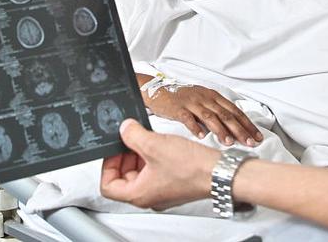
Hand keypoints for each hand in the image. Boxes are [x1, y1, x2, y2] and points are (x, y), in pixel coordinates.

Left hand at [100, 119, 219, 209]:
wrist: (219, 171)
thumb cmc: (191, 167)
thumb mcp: (154, 144)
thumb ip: (132, 135)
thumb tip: (124, 129)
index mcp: (139, 194)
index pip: (109, 186)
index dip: (108, 166)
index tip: (115, 150)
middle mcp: (150, 197)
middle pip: (124, 179)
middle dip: (125, 157)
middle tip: (130, 140)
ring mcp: (162, 191)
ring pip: (140, 174)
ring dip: (139, 155)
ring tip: (146, 138)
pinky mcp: (174, 183)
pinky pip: (155, 171)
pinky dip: (153, 157)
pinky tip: (160, 143)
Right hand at [144, 84, 262, 146]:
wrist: (159, 91)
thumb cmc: (183, 99)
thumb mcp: (203, 101)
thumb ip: (217, 112)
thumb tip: (234, 129)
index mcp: (213, 96)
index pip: (234, 110)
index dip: (247, 123)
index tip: (257, 136)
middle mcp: (205, 98)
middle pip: (226, 114)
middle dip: (239, 129)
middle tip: (249, 142)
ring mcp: (192, 102)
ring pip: (210, 116)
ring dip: (221, 130)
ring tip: (229, 142)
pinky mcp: (178, 108)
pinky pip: (188, 118)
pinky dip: (195, 127)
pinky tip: (201, 137)